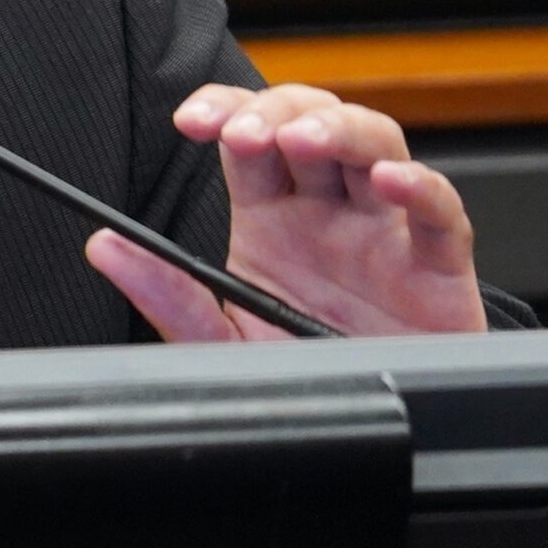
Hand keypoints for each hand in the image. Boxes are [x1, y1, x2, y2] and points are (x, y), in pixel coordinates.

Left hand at [85, 84, 487, 340]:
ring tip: (303, 139)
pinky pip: (442, 214)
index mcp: (270, 217)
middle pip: (309, 121)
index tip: (191, 120)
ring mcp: (383, 231)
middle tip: (245, 134)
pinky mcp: (438, 268)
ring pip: (376, 145)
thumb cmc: (301, 377)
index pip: (245, 136)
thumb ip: (169, 295)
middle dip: (275, 111)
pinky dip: (423, 188)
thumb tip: (104, 247)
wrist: (369, 437)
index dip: (224, 111)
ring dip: (339, 128)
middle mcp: (327, 211)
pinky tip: (391, 182)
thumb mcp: (220, 339)